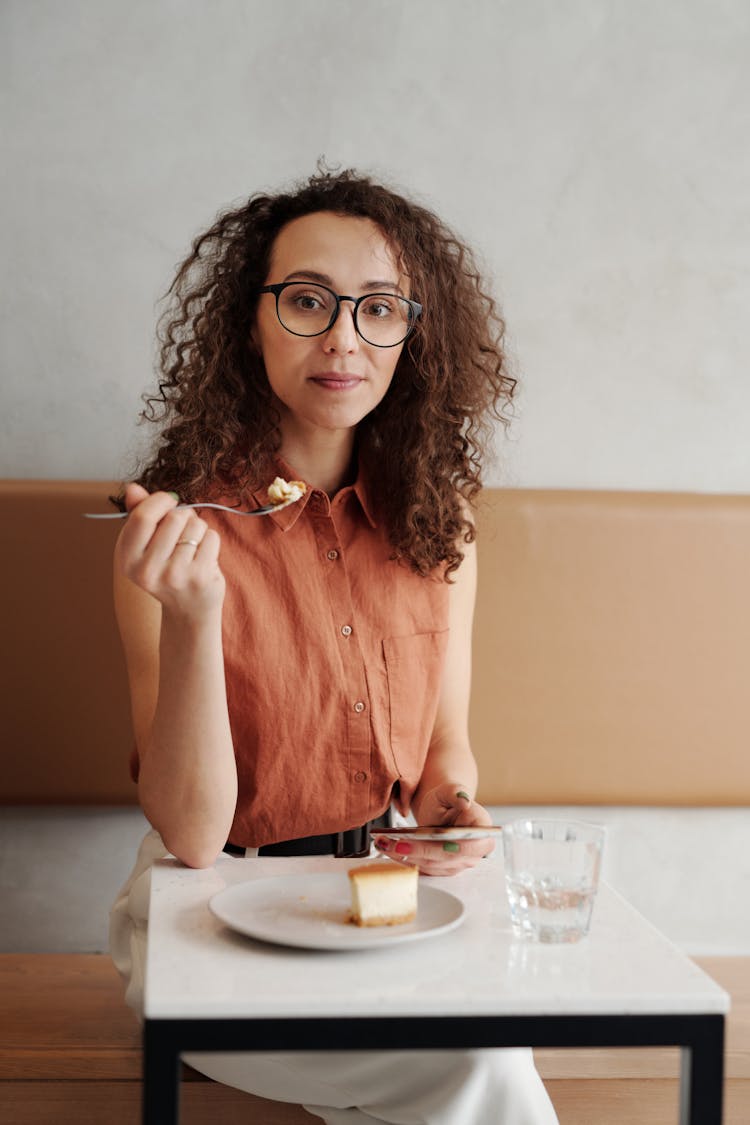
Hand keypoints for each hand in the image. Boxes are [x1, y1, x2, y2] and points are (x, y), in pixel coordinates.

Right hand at [114, 483, 224, 619]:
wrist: (188, 611)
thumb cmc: (166, 569)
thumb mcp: (145, 545)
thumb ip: (139, 514)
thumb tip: (133, 488)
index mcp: (127, 559)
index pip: (142, 516)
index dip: (160, 501)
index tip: (169, 502)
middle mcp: (147, 571)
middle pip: (174, 517)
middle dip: (184, 516)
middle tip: (183, 531)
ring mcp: (174, 576)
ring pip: (195, 525)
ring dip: (198, 529)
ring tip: (192, 547)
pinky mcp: (199, 578)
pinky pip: (211, 537)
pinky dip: (211, 541)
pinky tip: (203, 557)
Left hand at [374, 784, 495, 876]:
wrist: (440, 808)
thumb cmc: (447, 798)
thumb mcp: (450, 790)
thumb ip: (457, 792)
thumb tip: (464, 801)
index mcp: (483, 832)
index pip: (470, 846)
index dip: (451, 846)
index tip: (429, 841)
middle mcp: (473, 853)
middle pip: (445, 858)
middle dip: (418, 851)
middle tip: (395, 844)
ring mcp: (458, 864)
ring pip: (431, 866)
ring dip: (407, 857)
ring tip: (385, 844)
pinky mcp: (441, 869)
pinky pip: (423, 869)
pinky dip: (405, 860)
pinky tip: (389, 850)